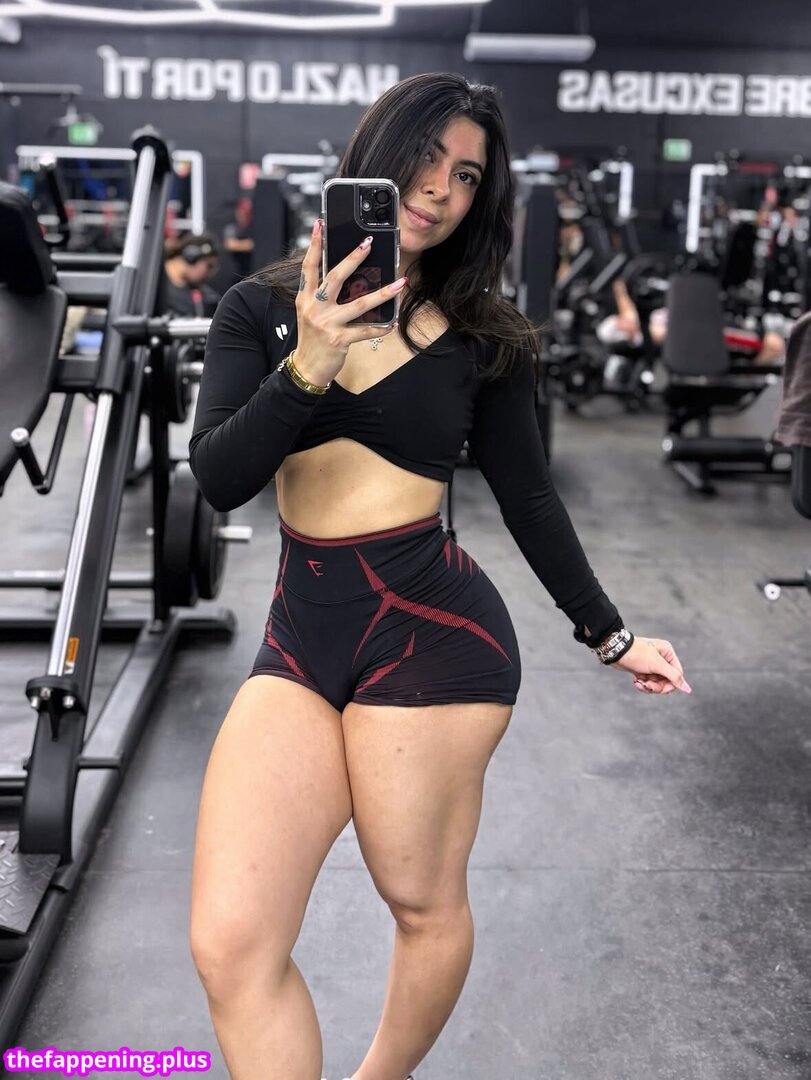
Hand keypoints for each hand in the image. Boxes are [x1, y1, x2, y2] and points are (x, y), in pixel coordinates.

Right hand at [294, 218, 405, 384]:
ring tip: (400, 282)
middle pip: (335, 277)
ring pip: (358, 304)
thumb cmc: (312, 338)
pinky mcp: (338, 340)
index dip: (315, 244)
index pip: (309, 266)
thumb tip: (348, 276)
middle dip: (352, 258)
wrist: (307, 368)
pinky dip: (380, 327)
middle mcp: (314, 308)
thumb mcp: (310, 313)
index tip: (320, 224)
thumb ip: (321, 295)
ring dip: (383, 293)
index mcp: (305, 298)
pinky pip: (364, 331)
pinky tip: (392, 323)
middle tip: (368, 243)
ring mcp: (326, 324)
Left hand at [611, 636, 691, 695]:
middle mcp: (662, 658)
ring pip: (657, 683)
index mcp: (668, 653)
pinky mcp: (643, 670)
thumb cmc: (636, 654)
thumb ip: (674, 677)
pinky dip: (643, 684)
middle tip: (646, 685)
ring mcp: (652, 664)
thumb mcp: (657, 665)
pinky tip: (635, 682)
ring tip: (638, 683)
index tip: (659, 688)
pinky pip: (648, 682)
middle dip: (656, 686)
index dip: (670, 684)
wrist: (615, 652)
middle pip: (667, 681)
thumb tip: (688, 689)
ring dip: (648, 686)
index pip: (677, 675)